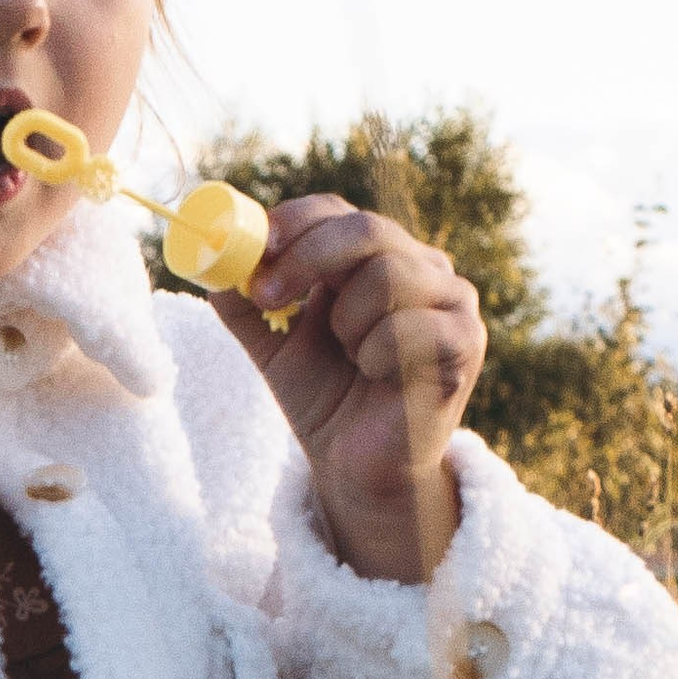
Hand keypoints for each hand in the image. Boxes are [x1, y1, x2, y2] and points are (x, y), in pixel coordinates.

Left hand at [214, 198, 484, 582]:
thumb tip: (212, 258)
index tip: (253, 250)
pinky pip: (410, 325)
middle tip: (268, 296)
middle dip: (306, 258)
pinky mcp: (466, 341)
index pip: (336, 211)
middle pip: (366, 229)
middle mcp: (421, 265)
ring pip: (388, 274)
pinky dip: (376, 352)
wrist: (356, 467)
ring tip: (349, 355)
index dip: (293, 222)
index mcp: (374, 255)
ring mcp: (451, 299)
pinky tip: (378, 376)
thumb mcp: (272, 343)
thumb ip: (243, 301)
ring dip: (347, 321)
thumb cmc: (324, 396)